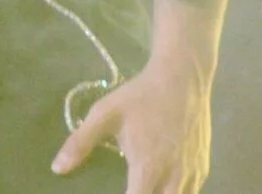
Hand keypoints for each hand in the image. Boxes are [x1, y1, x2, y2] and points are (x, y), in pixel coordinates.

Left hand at [52, 62, 211, 193]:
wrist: (183, 78)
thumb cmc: (140, 97)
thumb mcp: (104, 114)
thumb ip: (80, 143)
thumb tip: (58, 169)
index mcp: (148, 168)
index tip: (110, 193)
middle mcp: (174, 178)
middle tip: (129, 189)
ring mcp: (192, 174)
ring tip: (143, 188)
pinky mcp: (203, 168)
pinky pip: (191, 192)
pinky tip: (162, 186)